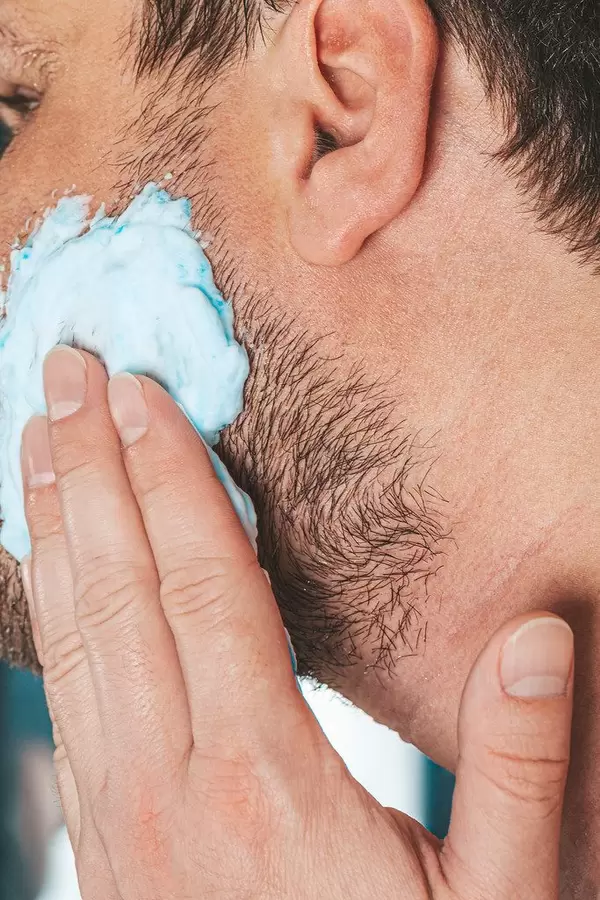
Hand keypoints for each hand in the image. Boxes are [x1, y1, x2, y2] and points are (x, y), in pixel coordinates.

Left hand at [20, 345, 573, 898]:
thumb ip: (515, 766)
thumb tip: (532, 637)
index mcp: (264, 778)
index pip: (204, 587)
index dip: (172, 482)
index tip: (139, 395)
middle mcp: (169, 781)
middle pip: (116, 588)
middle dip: (89, 467)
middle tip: (61, 368)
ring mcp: (121, 808)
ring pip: (71, 630)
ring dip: (54, 521)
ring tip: (36, 433)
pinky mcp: (106, 830)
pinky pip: (64, 684)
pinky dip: (48, 600)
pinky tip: (47, 556)